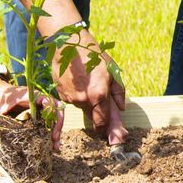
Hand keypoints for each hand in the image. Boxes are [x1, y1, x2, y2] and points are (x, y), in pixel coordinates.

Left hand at [0, 78, 60, 152]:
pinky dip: (52, 127)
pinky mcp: (37, 109)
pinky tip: (50, 141)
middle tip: (54, 139)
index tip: (51, 125)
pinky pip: (49, 116)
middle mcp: (36, 98)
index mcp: (26, 96)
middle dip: (58, 123)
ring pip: (54, 112)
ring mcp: (38, 103)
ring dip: (57, 127)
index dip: (51, 111)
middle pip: (55, 107)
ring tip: (55, 145)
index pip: (45, 99)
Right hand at [52, 32, 124, 147]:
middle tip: (109, 120)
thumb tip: (121, 109)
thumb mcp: (113, 71)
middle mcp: (83, 100)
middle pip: (93, 117)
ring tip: (90, 86)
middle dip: (101, 119)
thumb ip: (118, 93)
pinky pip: (74, 101)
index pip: (102, 122)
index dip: (108, 131)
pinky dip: (79, 96)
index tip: (113, 138)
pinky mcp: (61, 95)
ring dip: (90, 104)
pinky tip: (80, 83)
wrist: (67, 45)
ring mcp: (70, 99)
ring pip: (84, 108)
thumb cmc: (93, 56)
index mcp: (98, 95)